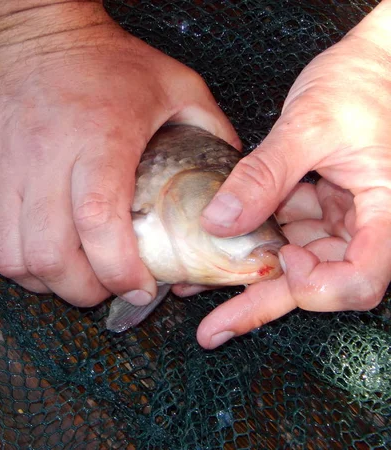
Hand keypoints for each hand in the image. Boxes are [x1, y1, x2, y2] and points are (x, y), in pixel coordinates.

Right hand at [0, 2, 238, 305]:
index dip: (118, 271)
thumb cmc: (102, 58)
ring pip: (9, 257)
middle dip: (80, 290)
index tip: (137, 287)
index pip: (99, 224)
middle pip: (49, 256)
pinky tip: (24, 244)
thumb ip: (210, 132)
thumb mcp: (174, 84)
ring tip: (64, 269)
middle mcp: (42, 157)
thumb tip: (228, 184)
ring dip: (41, 279)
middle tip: (100, 287)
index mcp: (99, 139)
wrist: (31, 27)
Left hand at [196, 1, 390, 348]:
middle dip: (261, 303)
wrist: (372, 62)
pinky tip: (211, 249)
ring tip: (197, 288)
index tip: (284, 261)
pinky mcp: (320, 209)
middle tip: (214, 328)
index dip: (320, 284)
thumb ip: (266, 174)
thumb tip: (220, 221)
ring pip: (295, 264)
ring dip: (246, 276)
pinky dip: (249, 243)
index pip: (361, 279)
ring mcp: (342, 220)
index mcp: (387, 211)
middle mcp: (367, 226)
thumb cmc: (361, 83)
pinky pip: (284, 234)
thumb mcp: (310, 123)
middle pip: (318, 282)